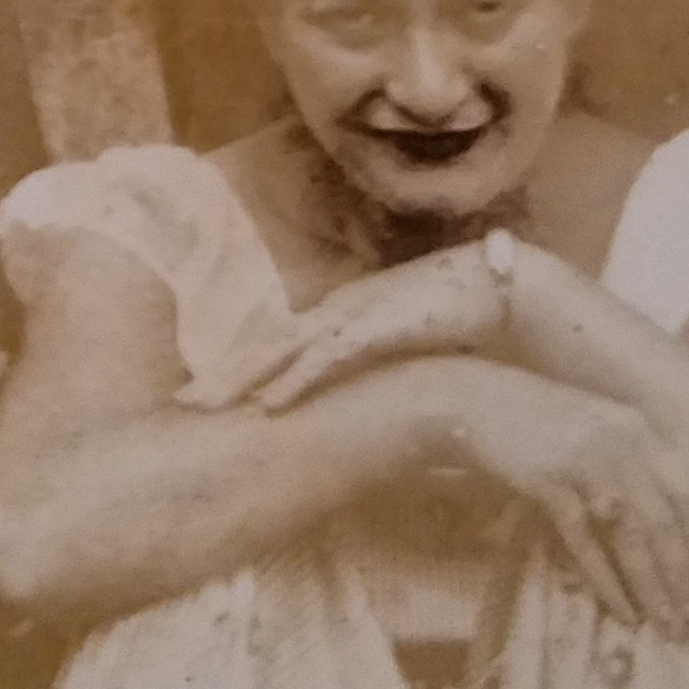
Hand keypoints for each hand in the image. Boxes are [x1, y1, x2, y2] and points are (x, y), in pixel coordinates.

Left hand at [212, 243, 517, 414]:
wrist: (503, 282)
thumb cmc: (464, 311)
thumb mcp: (410, 339)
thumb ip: (384, 357)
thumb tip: (370, 391)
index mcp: (344, 310)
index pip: (280, 339)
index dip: (244, 363)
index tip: (211, 389)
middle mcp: (339, 308)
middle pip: (268, 342)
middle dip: (224, 372)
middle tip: (185, 401)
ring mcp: (355, 314)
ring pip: (282, 350)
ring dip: (241, 379)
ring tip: (204, 405)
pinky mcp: (376, 327)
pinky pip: (325, 359)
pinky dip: (293, 381)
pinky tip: (267, 405)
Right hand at [469, 375, 688, 642]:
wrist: (482, 401)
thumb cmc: (545, 421)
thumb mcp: (602, 431)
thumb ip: (636, 465)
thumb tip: (668, 530)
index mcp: (642, 430)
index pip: (688, 494)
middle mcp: (623, 443)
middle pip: (664, 522)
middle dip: (681, 578)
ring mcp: (586, 461)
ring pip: (631, 537)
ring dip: (651, 587)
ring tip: (664, 625)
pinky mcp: (550, 481)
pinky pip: (586, 541)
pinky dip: (606, 581)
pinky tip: (619, 608)